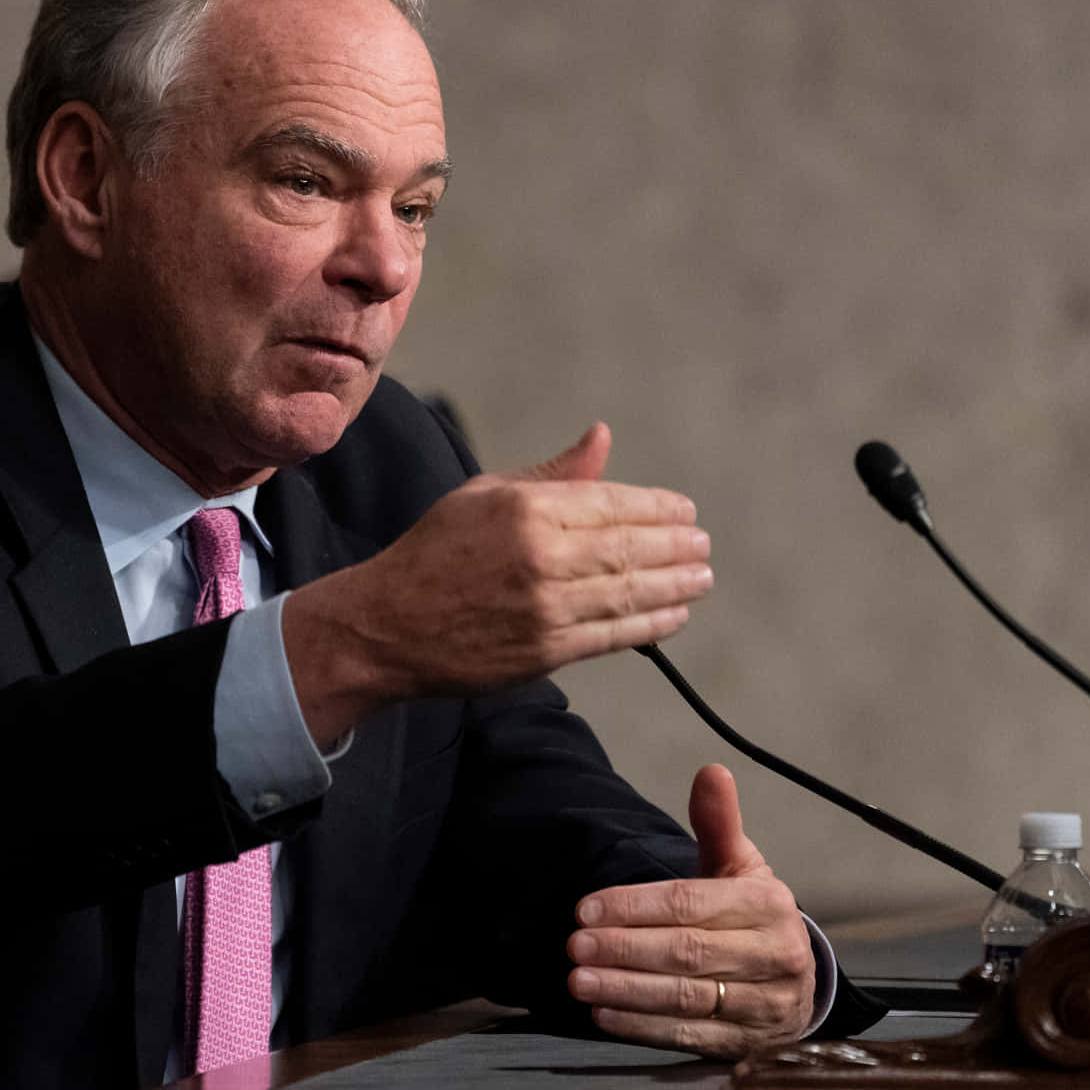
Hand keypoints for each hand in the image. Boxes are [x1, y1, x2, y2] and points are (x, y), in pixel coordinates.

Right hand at [283, 423, 712, 737]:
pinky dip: (650, 624)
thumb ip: (552, 474)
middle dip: (676, 546)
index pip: (612, 504)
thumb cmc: (434, 553)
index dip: (657, 508)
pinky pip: (613, 635)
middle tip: (703, 545)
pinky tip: (674, 615)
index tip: (685, 511)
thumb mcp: (483, 494)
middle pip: (630, 548)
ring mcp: (545, 607)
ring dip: (675, 585)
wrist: (386, 626)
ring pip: (629, 593)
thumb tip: (601, 438)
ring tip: (701, 577)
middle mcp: (541, 556)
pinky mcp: (545, 651)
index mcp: (526, 509)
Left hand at [565, 764, 814, 1056]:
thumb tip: (711, 771)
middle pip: (686, 952)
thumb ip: (719, 822)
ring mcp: (766, 1004)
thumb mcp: (742, 865)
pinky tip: (605, 1015)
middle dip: (623, 949)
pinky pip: (691, 1036)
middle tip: (575, 946)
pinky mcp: (750, 1043)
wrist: (799, 979)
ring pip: (686, 998)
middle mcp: (774, 954)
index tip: (585, 909)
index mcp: (767, 903)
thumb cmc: (752, 914)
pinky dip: (643, 1027)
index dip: (634, 906)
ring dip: (626, 991)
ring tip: (580, 981)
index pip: (690, 903)